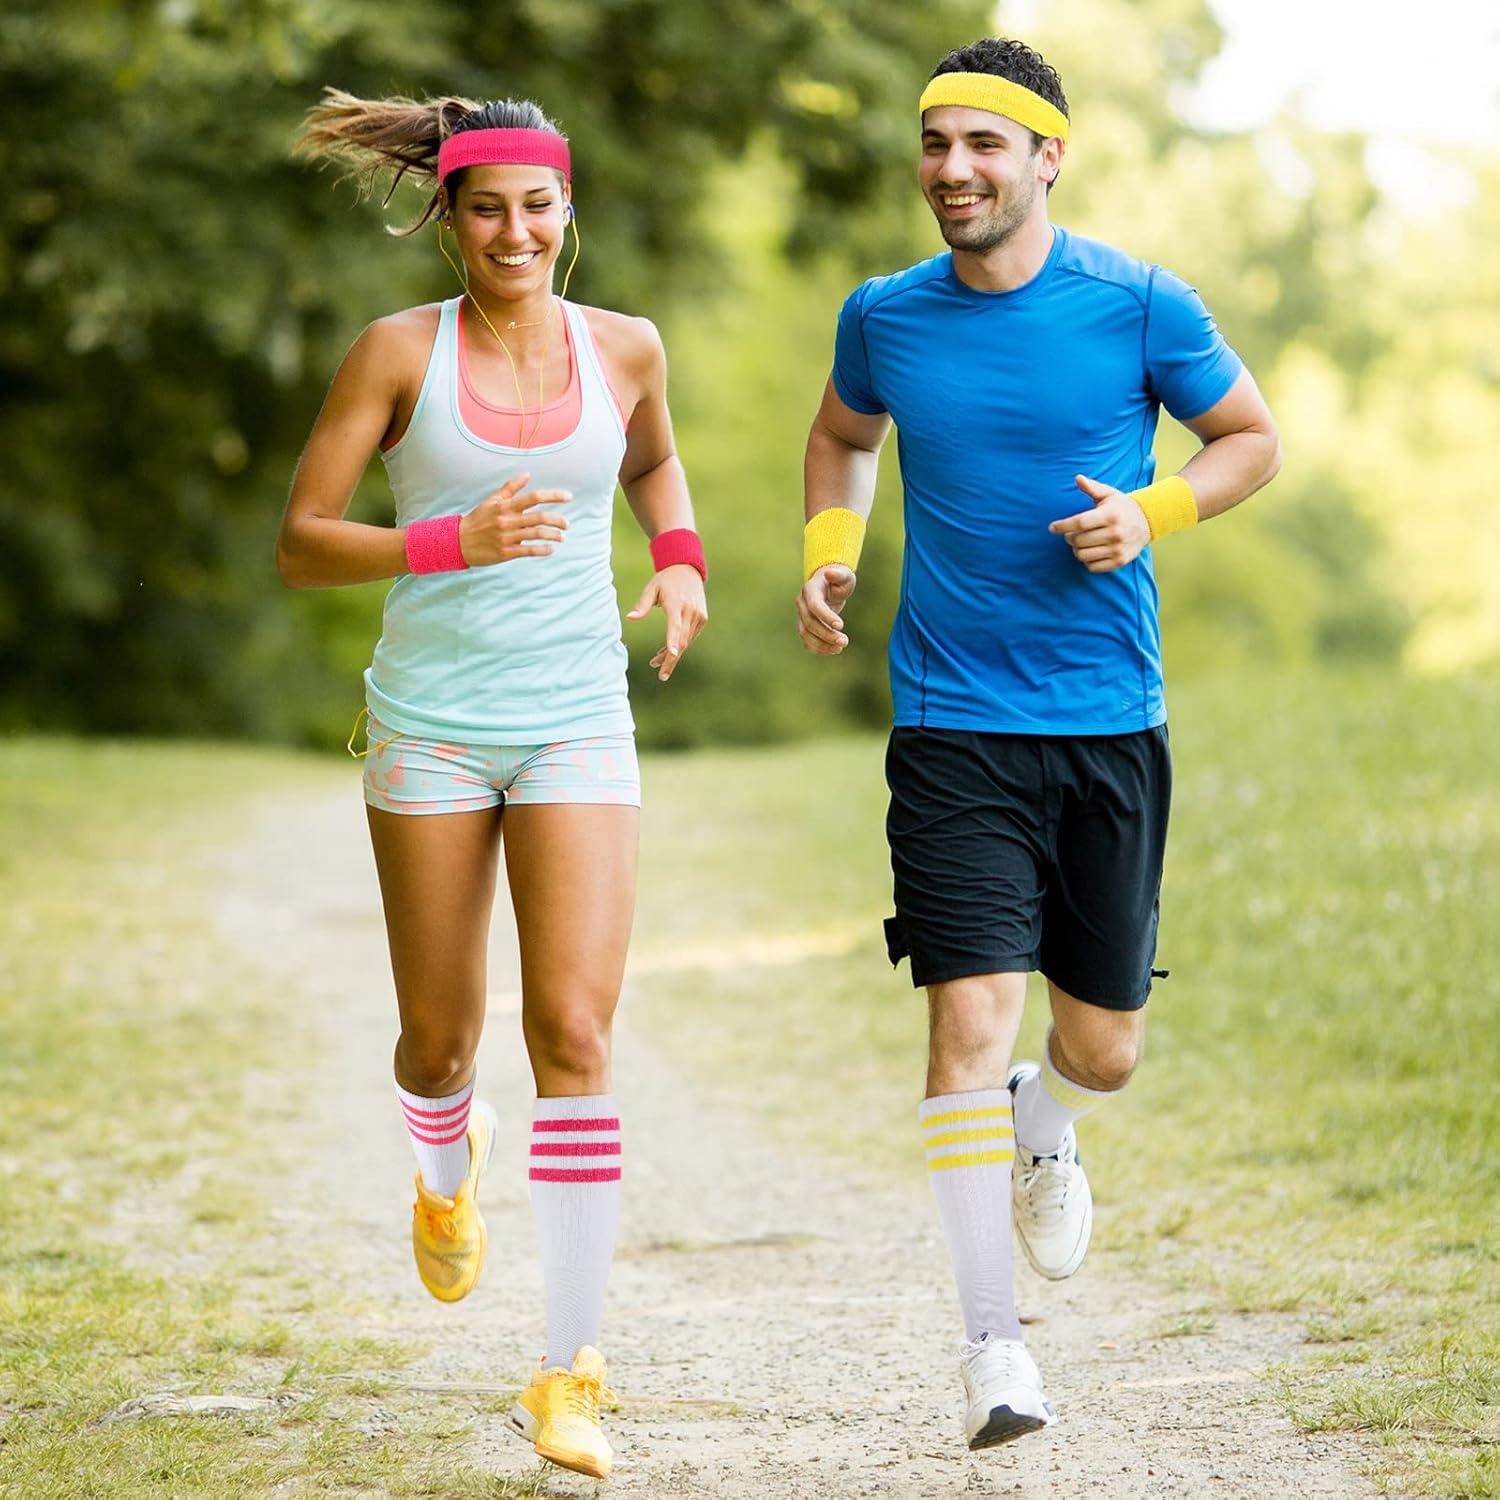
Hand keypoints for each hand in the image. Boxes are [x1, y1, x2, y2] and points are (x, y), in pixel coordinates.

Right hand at [457, 473, 570, 564]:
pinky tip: (551, 549)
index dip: (553, 496)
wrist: (458, 541)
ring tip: (562, 537)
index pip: (533, 497)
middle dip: (557, 520)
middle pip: (539, 517)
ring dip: (553, 535)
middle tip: (567, 524)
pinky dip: (542, 550)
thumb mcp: (492, 500)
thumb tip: (527, 474)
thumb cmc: (478, 519)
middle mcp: (507, 520)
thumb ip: (510, 488)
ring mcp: (507, 537)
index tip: (568, 497)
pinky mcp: (506, 552)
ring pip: (536, 534)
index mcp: (505, 506)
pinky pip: (528, 550)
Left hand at [627, 564, 707, 680]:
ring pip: (686, 641)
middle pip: (681, 640)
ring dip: (673, 654)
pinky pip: (690, 636)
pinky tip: (668, 651)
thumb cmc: (665, 580)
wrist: (687, 568)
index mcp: (675, 604)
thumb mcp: (651, 589)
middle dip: (670, 659)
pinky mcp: (702, 618)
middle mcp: (690, 611)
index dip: (672, 642)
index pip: (675, 626)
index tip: (671, 654)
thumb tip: (630, 618)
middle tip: (661, 675)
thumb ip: (642, 605)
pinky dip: (680, 645)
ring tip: (656, 662)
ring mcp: (698, 615)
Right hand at [796, 564, 856, 653]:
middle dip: (826, 634)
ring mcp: (801, 616)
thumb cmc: (839, 580)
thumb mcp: (844, 575)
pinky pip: (807, 640)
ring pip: (805, 634)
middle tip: (844, 641)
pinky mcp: (804, 626)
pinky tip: (833, 650)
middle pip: (809, 622)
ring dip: (821, 644)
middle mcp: (802, 603)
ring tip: (840, 648)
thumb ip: (839, 574)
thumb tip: (830, 573)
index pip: (814, 605)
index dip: (825, 616)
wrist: (829, 586)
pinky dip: (818, 648)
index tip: (841, 625)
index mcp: (810, 589)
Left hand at [1048, 474, 1150, 572]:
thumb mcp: (1109, 494)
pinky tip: (1090, 551)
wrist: (1148, 522)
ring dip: (1076, 550)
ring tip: (1080, 543)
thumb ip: (1092, 487)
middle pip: (1078, 541)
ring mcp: (1117, 549)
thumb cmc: (1122, 507)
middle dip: (1069, 537)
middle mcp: (1114, 533)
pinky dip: (1087, 560)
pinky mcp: (1119, 561)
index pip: (1079, 523)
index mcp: (1109, 515)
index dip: (1062, 526)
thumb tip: (1077, 478)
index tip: (1052, 528)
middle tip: (1071, 534)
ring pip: (1083, 555)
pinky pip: (1092, 567)